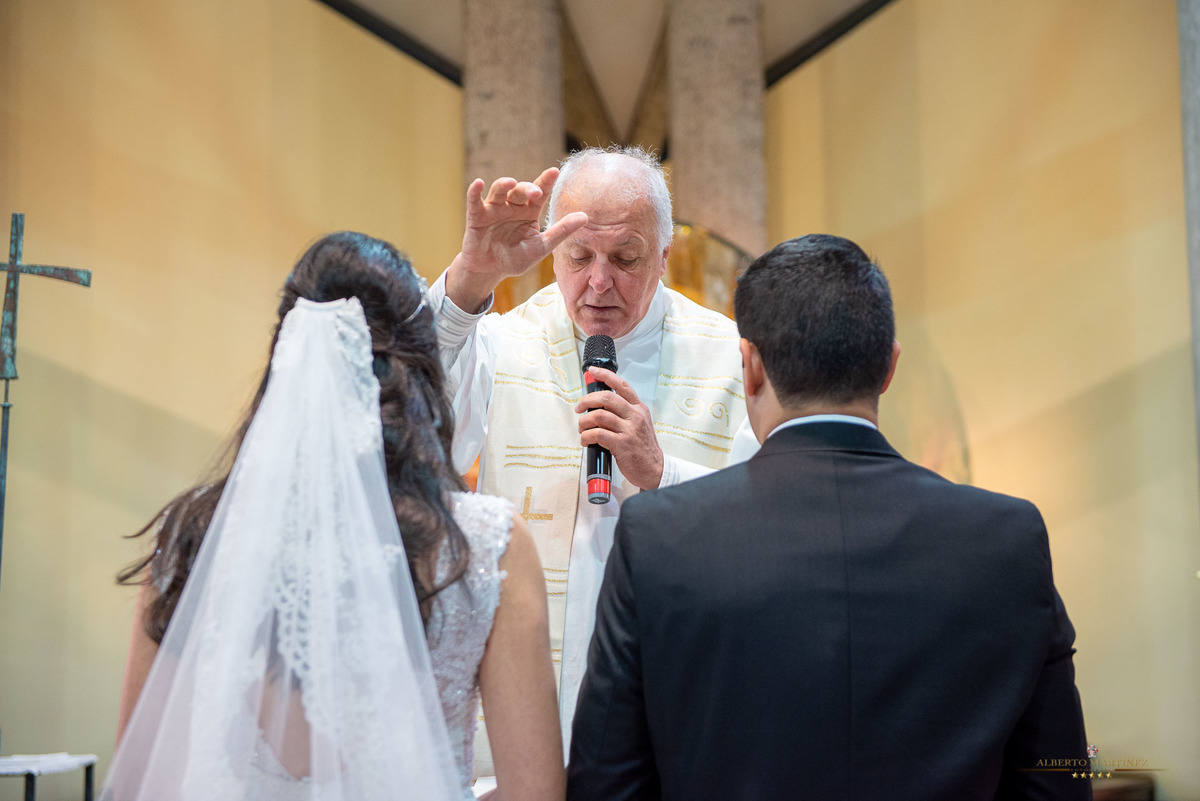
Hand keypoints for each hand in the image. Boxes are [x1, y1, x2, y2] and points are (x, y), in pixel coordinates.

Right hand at [446, 168, 587, 312]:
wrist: (491, 271)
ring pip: (499, 190)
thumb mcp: (541, 247)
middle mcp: (512, 206)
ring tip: (511, 183)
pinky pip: (474, 201)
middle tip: (537, 193)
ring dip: (504, 184)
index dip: (546, 181)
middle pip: (520, 190)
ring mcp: (493, 210)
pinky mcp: (476, 217)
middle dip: (528, 188)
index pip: (540, 193)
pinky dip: (475, 192)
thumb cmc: (515, 258)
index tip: (555, 171)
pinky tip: (478, 183)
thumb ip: (561, 232)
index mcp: (529, 212)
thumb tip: (585, 217)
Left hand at [575, 367, 663, 490]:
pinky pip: (597, 434)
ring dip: (584, 422)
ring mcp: (629, 430)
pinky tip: (585, 440)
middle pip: (606, 397)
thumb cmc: (643, 447)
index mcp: (639, 408)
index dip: (605, 375)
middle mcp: (635, 416)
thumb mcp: (640, 423)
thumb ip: (625, 412)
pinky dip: (586, 436)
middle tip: (579, 408)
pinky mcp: (622, 444)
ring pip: (599, 416)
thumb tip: (600, 405)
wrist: (654, 469)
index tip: (593, 372)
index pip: (622, 385)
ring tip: (582, 428)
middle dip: (587, 400)